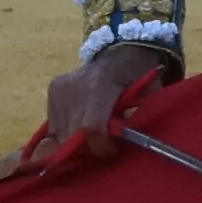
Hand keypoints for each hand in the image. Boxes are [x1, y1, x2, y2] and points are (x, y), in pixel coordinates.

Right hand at [25, 39, 171, 170]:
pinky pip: (53, 126)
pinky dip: (66, 133)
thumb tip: (121, 135)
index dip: (100, 146)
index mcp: (101, 85)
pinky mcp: (52, 90)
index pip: (91, 127)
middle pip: (72, 134)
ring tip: (93, 133)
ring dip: (75, 142)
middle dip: (88, 147)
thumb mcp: (149, 95)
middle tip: (104, 144)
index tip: (113, 149)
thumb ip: (138, 117)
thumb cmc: (137, 77)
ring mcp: (59, 88)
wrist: (119, 54)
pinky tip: (80, 126)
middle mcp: (74, 86)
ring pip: (59, 134)